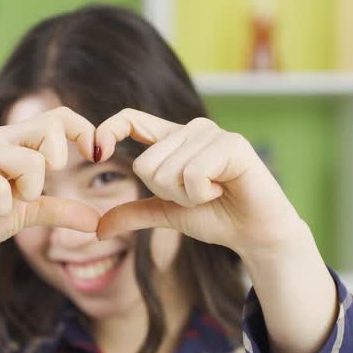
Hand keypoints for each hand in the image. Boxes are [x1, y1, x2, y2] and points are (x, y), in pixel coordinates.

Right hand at [0, 106, 101, 267]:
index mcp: (18, 141)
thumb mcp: (30, 213)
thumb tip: (96, 221)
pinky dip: (2, 205)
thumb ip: (61, 210)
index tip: (98, 156)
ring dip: (28, 191)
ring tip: (8, 203)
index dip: (85, 131)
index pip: (59, 117)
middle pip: (48, 126)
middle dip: (56, 161)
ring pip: (29, 160)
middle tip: (36, 188)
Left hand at [94, 109, 309, 258]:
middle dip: (168, 193)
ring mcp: (212, 133)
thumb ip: (135, 214)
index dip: (108, 129)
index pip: (130, 119)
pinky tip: (223, 191)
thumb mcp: (168, 214)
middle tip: (198, 195)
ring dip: (188, 196)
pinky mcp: (231, 144)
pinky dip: (203, 194)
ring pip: (168, 172)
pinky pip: (192, 175)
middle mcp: (191, 129)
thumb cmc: (217, 218)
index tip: (97, 151)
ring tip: (214, 193)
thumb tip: (98, 228)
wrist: (256, 233)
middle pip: (146, 164)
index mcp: (173, 140)